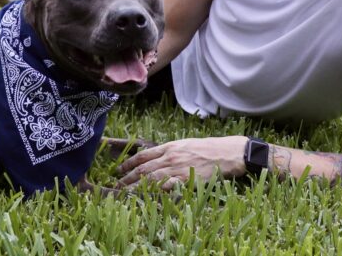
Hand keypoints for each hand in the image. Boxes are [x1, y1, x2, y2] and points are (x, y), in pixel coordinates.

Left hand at [115, 136, 247, 190]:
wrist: (225, 152)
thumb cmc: (206, 148)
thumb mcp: (185, 144)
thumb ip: (169, 151)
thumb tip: (154, 158)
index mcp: (169, 147)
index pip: (143, 155)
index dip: (129, 163)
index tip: (119, 170)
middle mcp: (170, 157)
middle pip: (144, 168)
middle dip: (128, 177)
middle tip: (117, 186)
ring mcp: (178, 168)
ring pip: (152, 179)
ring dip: (137, 187)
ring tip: (125, 193)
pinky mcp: (186, 179)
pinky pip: (168, 186)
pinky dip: (156, 191)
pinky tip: (147, 196)